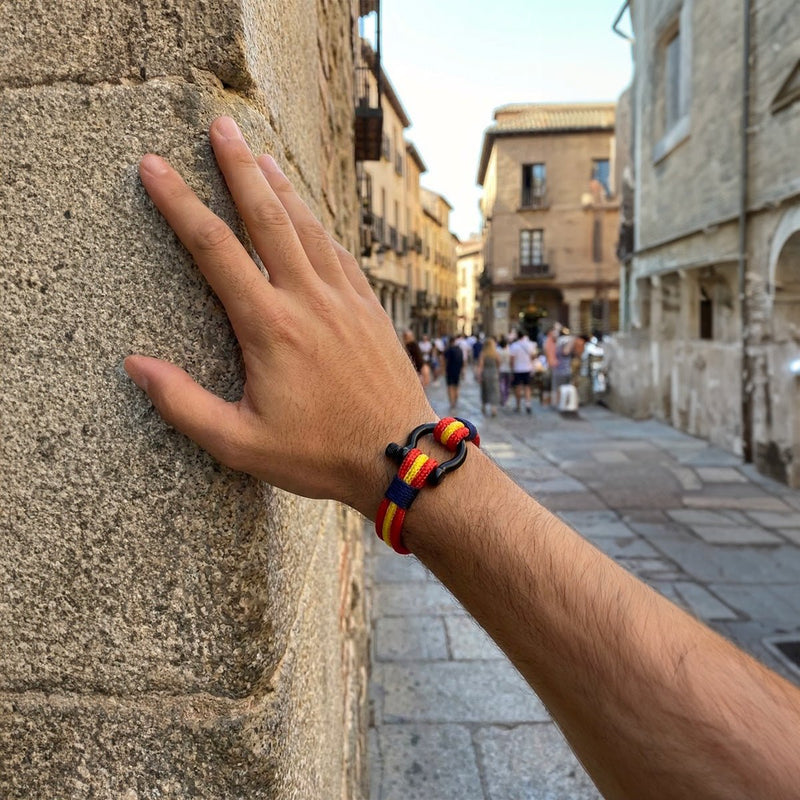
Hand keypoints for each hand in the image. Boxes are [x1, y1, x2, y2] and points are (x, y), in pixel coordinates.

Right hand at [125, 116, 435, 516]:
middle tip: (220, 127)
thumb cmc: (321, 455)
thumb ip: (184, 405)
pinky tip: (308, 213)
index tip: (155, 168)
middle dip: (238, 167)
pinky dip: (318, 224)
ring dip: (281, 186)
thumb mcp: (241, 444)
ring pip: (307, 226)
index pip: (214, 250)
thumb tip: (136, 365)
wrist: (401, 456)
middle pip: (267, 217)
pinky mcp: (369, 308)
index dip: (180, 204)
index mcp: (271, 328)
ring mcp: (345, 299)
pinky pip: (339, 252)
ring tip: (260, 153)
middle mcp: (309, 300)